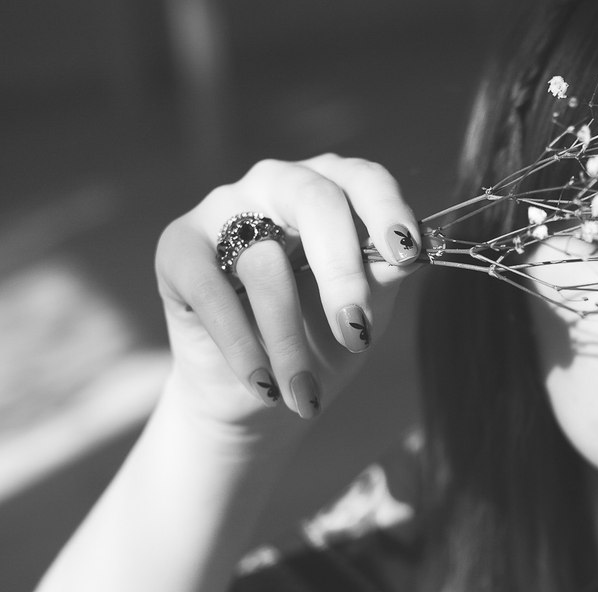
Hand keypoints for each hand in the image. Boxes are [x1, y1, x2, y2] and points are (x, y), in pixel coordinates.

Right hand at [154, 154, 422, 433]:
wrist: (261, 392)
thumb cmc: (321, 341)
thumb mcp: (363, 314)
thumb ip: (381, 281)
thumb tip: (406, 259)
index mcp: (333, 190)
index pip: (363, 179)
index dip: (387, 210)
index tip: (407, 255)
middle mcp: (278, 184)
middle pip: (314, 202)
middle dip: (342, 275)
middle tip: (356, 336)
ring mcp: (222, 208)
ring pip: (265, 263)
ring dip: (289, 341)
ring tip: (305, 395)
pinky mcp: (178, 247)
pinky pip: (212, 292)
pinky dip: (242, 346)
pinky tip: (263, 386)